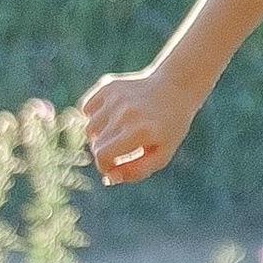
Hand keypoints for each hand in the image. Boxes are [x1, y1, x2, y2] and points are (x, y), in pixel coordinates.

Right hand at [80, 67, 196, 185]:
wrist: (176, 86)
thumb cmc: (169, 127)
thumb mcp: (162, 155)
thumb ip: (136, 172)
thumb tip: (108, 178)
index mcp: (140, 131)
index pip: (102, 157)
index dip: (106, 166)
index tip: (117, 165)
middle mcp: (125, 112)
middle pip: (95, 145)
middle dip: (106, 152)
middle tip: (125, 146)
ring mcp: (116, 96)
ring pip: (89, 128)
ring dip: (99, 135)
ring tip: (120, 129)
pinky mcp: (108, 84)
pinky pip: (85, 108)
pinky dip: (93, 115)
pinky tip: (111, 114)